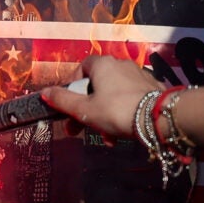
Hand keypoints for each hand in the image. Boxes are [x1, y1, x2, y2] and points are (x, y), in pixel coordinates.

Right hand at [39, 55, 158, 140]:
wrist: (159, 118)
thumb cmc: (116, 111)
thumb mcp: (84, 110)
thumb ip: (62, 100)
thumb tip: (44, 92)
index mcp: (102, 64)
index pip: (82, 67)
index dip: (73, 85)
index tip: (70, 104)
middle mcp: (121, 64)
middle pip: (97, 85)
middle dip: (88, 109)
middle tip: (82, 129)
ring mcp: (139, 75)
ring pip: (114, 95)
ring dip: (105, 116)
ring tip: (107, 138)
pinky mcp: (152, 88)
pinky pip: (130, 99)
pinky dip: (123, 113)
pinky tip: (123, 133)